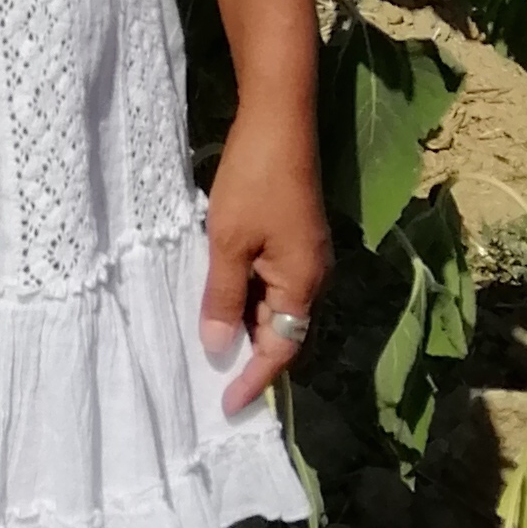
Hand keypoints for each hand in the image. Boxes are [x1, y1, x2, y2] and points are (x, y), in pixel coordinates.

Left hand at [199, 97, 333, 417]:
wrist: (279, 120)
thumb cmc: (253, 181)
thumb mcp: (228, 243)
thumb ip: (222, 297)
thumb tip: (218, 348)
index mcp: (303, 284)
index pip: (280, 350)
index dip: (254, 381)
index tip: (227, 407)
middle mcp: (313, 276)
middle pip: (283, 332)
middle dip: (252, 359)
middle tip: (214, 383)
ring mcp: (307, 255)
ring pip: (277, 308)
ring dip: (247, 327)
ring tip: (212, 347)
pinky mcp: (296, 237)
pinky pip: (275, 284)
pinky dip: (249, 299)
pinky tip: (221, 299)